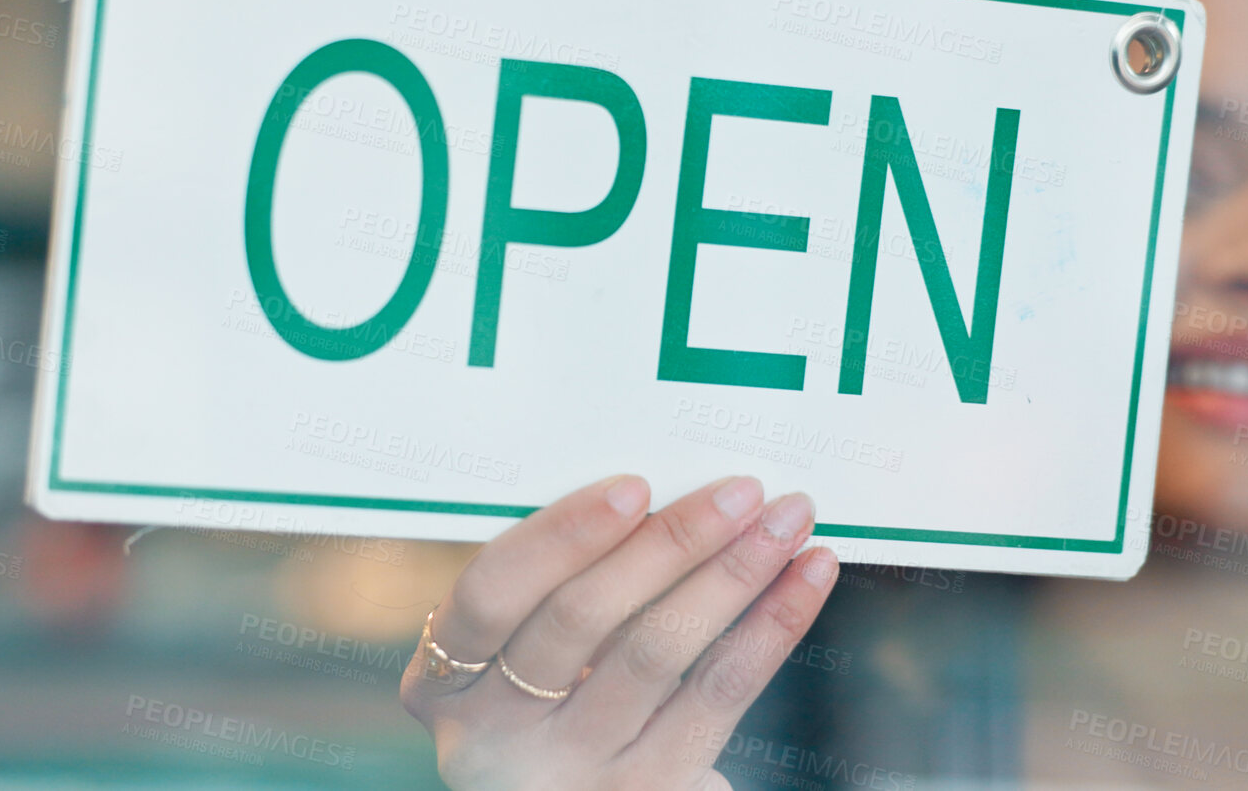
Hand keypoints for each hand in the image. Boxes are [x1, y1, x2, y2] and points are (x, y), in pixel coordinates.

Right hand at [400, 474, 837, 790]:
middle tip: (739, 490)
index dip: (561, 536)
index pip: (490, 596)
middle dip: (670, 542)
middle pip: (583, 620)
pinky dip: (771, 628)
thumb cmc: (534, 698)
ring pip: (659, 654)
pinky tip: (805, 577)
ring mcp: (574, 771)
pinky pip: (719, 697)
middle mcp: (496, 736)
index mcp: (442, 686)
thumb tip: (651, 496)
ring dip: (733, 575)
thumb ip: (544, 591)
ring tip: (785, 520)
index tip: (634, 486)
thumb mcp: (503, 658)